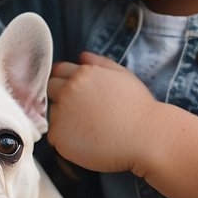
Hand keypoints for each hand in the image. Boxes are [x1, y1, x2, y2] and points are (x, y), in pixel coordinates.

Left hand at [47, 52, 157, 174]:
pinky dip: (67, 139)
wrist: (146, 137)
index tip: (80, 95)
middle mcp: (67, 92)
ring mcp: (61, 115)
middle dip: (63, 97)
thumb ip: (100, 63)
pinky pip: (55, 137)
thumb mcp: (123, 75)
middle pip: (51, 90)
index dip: (68, 81)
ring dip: (65, 119)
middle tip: (84, 112)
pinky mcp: (60, 138)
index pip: (58, 71)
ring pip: (53, 114)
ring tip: (91, 128)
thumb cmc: (138, 107)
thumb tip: (81, 56)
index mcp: (81, 74)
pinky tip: (87, 141)